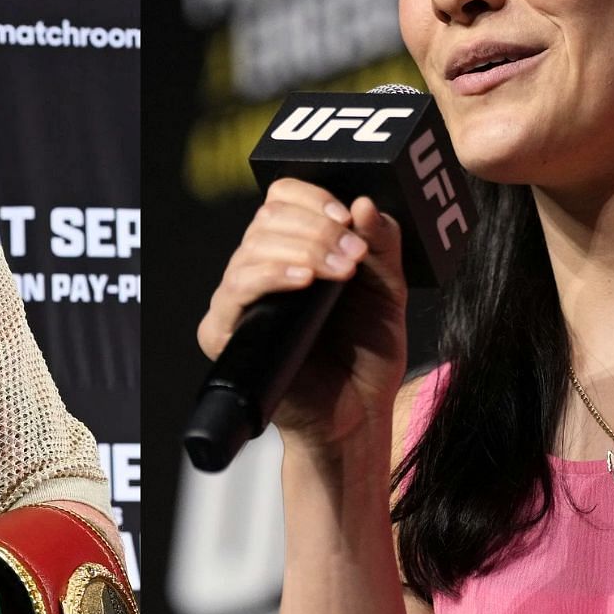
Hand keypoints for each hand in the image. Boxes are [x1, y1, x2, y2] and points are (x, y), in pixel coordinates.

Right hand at [195, 179, 408, 452]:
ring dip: (304, 250)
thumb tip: (363, 202)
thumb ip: (382, 246)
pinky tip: (305, 283)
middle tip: (354, 256)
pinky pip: (235, 290)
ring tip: (343, 272)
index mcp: (293, 251)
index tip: (348, 217)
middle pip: (266, 218)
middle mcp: (259, 269)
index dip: (312, 198)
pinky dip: (271, 276)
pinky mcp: (225, 333)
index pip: (282, 199)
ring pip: (252, 248)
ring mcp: (239, 301)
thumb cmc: (367, 355)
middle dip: (316, 229)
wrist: (358, 415)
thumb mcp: (388, 291)